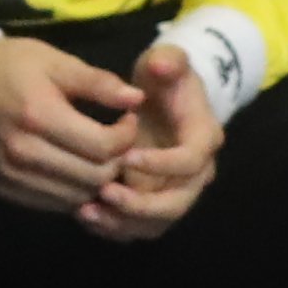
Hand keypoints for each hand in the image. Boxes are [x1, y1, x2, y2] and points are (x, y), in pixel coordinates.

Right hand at [0, 30, 136, 216]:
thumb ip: (98, 83)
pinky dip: (73, 190)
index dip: (127, 136)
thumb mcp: (57, 62)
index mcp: (39, 116)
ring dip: (97, 180)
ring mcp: (12, 175)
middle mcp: (23, 152)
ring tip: (98, 155)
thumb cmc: (14, 65)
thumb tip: (137, 99)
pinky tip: (75, 167)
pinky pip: (54, 203)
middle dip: (117, 161)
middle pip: (94, 177)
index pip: (103, 147)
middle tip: (117, 140)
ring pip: (78, 196)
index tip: (128, 119)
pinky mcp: (5, 188)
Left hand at [80, 37, 223, 238]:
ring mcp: (176, 193)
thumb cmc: (164, 80)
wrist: (163, 100)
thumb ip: (168, 60)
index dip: (161, 164)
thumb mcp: (166, 61)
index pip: (190, 161)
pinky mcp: (155, 204)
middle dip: (142, 205)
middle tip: (104, 192)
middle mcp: (196, 174)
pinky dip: (113, 227)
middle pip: (177, 204)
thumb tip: (162, 66)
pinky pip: (138, 227)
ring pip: (156, 223)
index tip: (125, 156)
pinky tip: (84, 215)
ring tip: (86, 211)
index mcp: (204, 138)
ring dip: (123, 222)